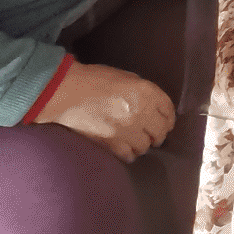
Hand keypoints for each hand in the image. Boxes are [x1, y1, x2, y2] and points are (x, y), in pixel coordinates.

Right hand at [34, 62, 175, 161]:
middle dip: (158, 134)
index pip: (168, 110)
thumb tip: (154, 107)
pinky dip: (129, 154)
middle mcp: (141, 111)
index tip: (166, 123)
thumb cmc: (94, 80)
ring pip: (146, 146)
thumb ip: (144, 92)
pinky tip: (126, 150)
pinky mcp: (111, 143)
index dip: (169, 118)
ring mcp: (126, 129)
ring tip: (136, 142)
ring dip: (143, 144)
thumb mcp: (127, 78)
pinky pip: (129, 155)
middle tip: (153, 135)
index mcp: (146, 91)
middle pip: (160, 131)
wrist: (65, 91)